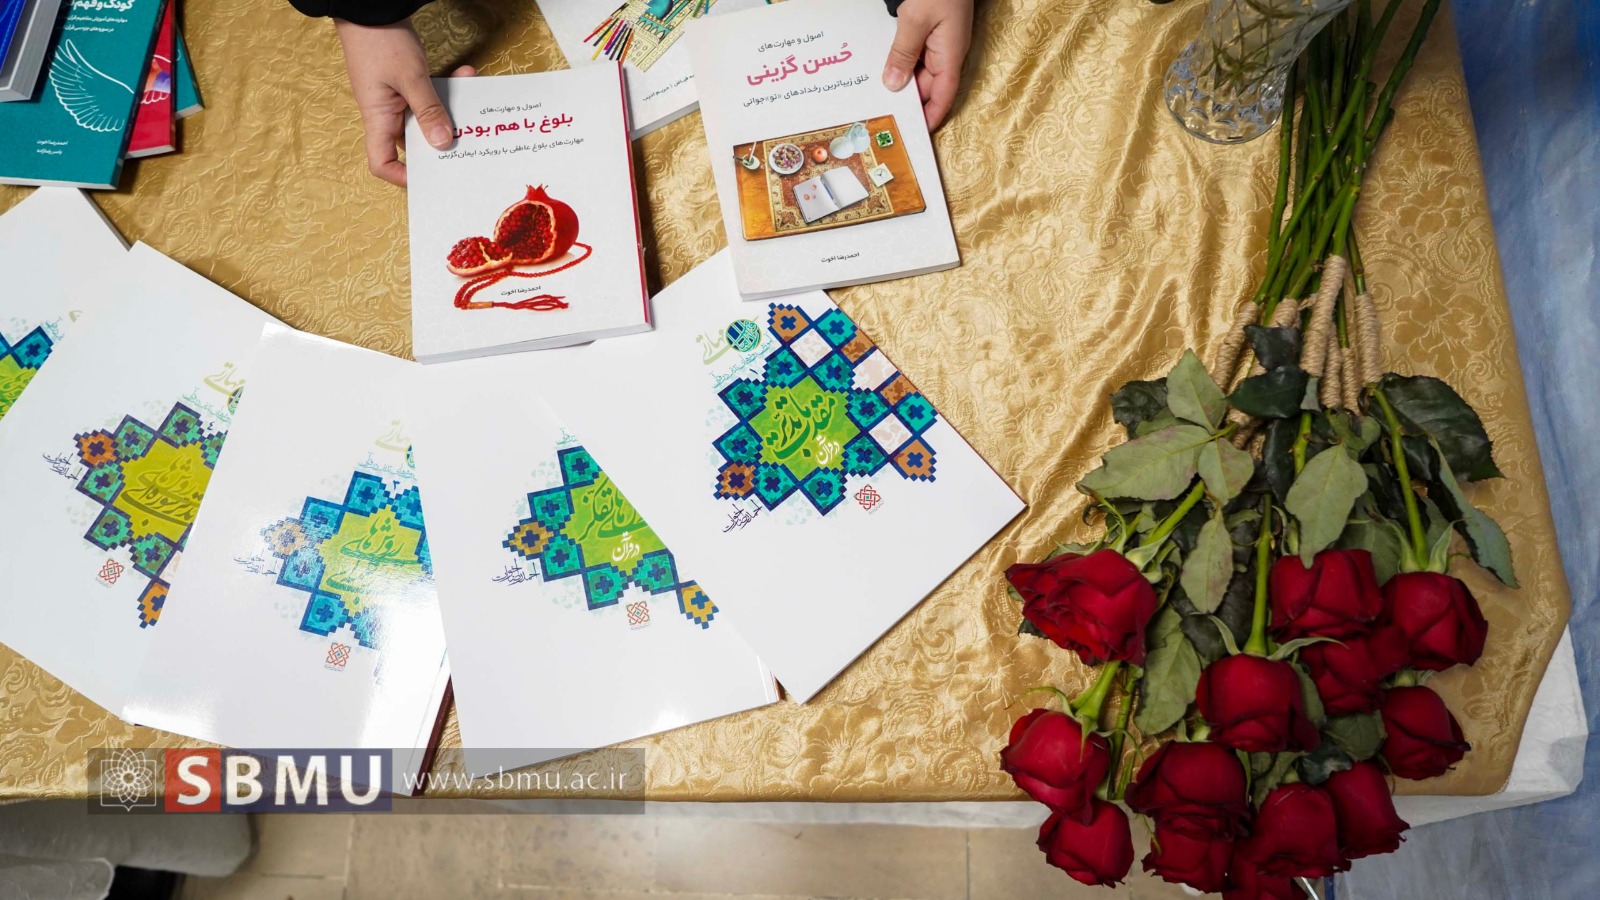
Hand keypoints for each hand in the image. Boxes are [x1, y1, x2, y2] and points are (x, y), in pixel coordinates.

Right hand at [334, 19, 475, 185]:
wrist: (370, 5)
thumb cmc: (380, 40)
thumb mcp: (410, 77)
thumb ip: (428, 111)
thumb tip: (443, 144)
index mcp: (378, 118)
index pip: (382, 162)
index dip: (403, 176)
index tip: (430, 177)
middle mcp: (386, 113)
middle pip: (414, 143)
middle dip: (441, 141)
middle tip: (466, 141)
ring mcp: (396, 98)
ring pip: (427, 118)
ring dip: (450, 110)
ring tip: (471, 101)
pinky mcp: (406, 83)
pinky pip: (430, 96)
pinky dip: (447, 89)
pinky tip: (466, 75)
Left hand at [881, 0, 973, 129]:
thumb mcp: (916, 20)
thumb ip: (903, 53)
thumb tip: (894, 85)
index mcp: (950, 56)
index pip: (942, 98)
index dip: (930, 118)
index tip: (914, 134)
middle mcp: (947, 53)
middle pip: (926, 87)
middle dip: (907, 101)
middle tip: (881, 116)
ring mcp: (939, 42)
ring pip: (918, 70)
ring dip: (900, 80)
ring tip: (876, 96)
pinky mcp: (931, 31)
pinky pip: (914, 53)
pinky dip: (899, 61)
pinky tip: (881, 66)